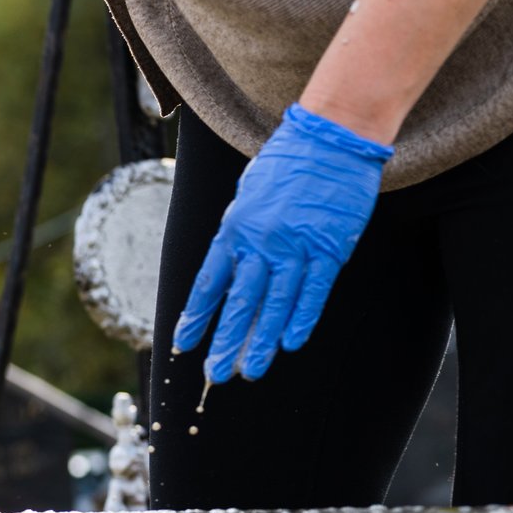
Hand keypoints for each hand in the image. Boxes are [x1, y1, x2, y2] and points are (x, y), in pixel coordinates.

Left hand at [174, 104, 392, 381]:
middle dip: (225, 341)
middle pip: (239, 303)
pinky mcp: (328, 249)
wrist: (329, 138)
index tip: (183, 344)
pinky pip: (312, 292)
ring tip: (250, 370)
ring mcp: (296, 248)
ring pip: (274, 305)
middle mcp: (260, 243)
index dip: (195, 317)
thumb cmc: (285, 164)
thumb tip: (227, 269)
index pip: (208, 284)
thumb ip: (236, 234)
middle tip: (215, 374)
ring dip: (261, 341)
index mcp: (233, 230)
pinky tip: (290, 343)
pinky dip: (301, 319)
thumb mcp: (245, 197)